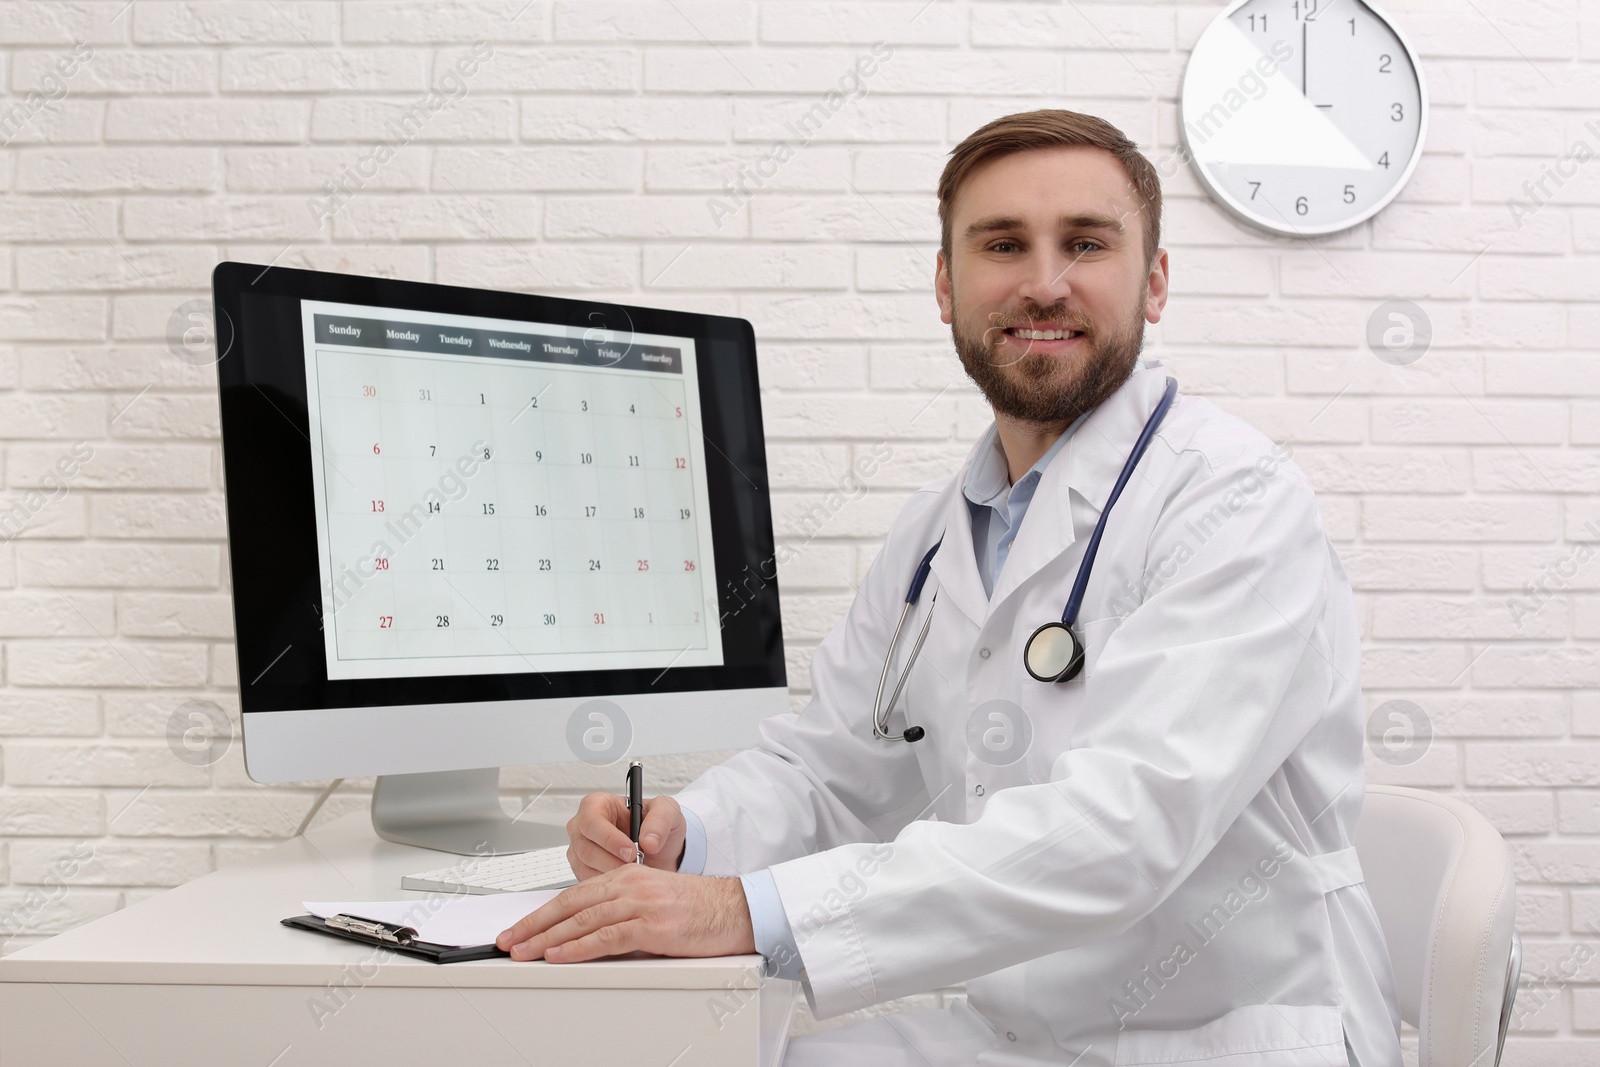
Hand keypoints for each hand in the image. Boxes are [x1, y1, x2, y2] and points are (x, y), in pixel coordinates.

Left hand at [495, 864, 755, 962]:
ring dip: (547, 938)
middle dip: (534, 925)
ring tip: (524, 951)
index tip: (521, 928)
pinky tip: (558, 956)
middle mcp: (630, 884)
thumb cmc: (699, 909)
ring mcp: (640, 903)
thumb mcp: (654, 902)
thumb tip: (589, 937)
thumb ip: (622, 912)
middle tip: (509, 940)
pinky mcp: (652, 925)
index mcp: (628, 876)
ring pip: (582, 920)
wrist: (736, 910)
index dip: (543, 913)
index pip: (574, 895)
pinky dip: (577, 948)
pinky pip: (606, 937)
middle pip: (571, 905)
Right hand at [565, 791, 686, 879]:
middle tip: (636, 866)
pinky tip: (626, 881)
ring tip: (635, 873)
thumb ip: (660, 820)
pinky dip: (608, 885)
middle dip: (613, 860)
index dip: (609, 838)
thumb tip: (648, 841)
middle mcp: (583, 827)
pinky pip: (589, 881)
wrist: (660, 850)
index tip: (631, 851)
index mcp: (597, 804)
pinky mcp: (582, 870)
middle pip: (586, 848)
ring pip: (586, 868)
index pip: (591, 821)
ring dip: (612, 873)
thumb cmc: (656, 825)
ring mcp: (580, 850)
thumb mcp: (667, 811)